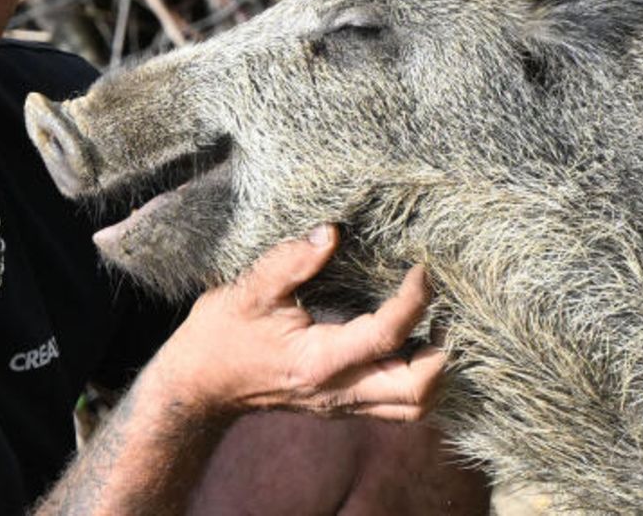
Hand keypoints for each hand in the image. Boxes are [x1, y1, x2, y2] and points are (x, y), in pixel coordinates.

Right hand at [152, 224, 444, 421]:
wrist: (199, 386)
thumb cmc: (221, 334)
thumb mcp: (248, 291)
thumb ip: (291, 261)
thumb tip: (332, 232)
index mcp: (319, 361)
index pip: (387, 335)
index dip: (415, 300)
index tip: (422, 268)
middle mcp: (338, 392)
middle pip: (417, 392)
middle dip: (442, 351)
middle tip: (443, 310)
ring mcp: (342, 405)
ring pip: (413, 408)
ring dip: (435, 371)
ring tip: (435, 329)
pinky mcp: (342, 406)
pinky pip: (397, 407)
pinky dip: (418, 379)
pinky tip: (414, 345)